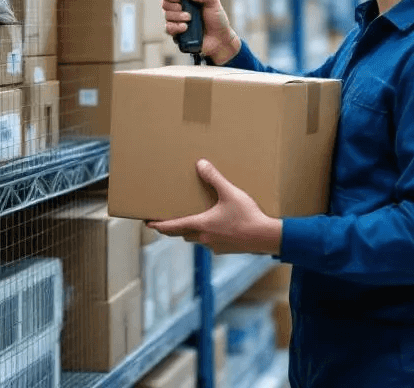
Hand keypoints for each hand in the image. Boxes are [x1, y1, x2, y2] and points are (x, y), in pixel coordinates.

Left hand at [148, 160, 281, 255]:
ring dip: (191, 232)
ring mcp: (215, 245)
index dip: (159, 225)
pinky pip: (210, 242)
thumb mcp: (230, 193)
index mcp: (201, 225)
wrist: (265, 237)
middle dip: (174, 229)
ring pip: (196, 239)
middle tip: (166, 222)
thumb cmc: (246, 216)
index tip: (149, 224)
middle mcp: (204, 238)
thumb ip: (214, 178)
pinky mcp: (225, 249)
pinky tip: (216, 228)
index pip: (173, 226)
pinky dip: (207, 235)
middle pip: (183, 234)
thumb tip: (200, 164)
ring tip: (192, 221)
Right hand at [159, 0, 241, 64]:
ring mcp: (177, 20)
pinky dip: (176, 27)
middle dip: (173, 5)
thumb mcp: (213, 2)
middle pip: (165, 2)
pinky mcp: (177, 32)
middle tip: (183, 7)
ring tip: (189, 19)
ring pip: (167, 15)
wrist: (219, 39)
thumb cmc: (217, 20)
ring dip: (177, 16)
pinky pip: (168, 28)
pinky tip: (185, 27)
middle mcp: (180, 8)